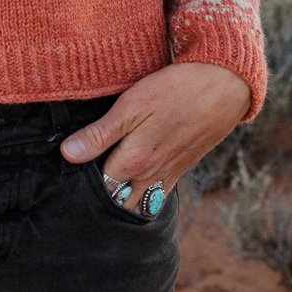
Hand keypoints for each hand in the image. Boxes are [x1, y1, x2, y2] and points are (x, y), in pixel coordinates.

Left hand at [59, 62, 251, 208]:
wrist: (223, 86)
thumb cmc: (174, 90)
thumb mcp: (130, 106)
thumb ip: (99, 134)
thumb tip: (68, 154)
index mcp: (134, 162)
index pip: (99, 187)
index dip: (84, 180)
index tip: (72, 169)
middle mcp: (151, 177)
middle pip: (119, 203)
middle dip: (103, 198)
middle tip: (87, 179)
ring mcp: (169, 176)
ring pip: (140, 204)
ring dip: (123, 200)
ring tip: (108, 182)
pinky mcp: (182, 169)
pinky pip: (158, 195)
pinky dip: (144, 196)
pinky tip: (135, 180)